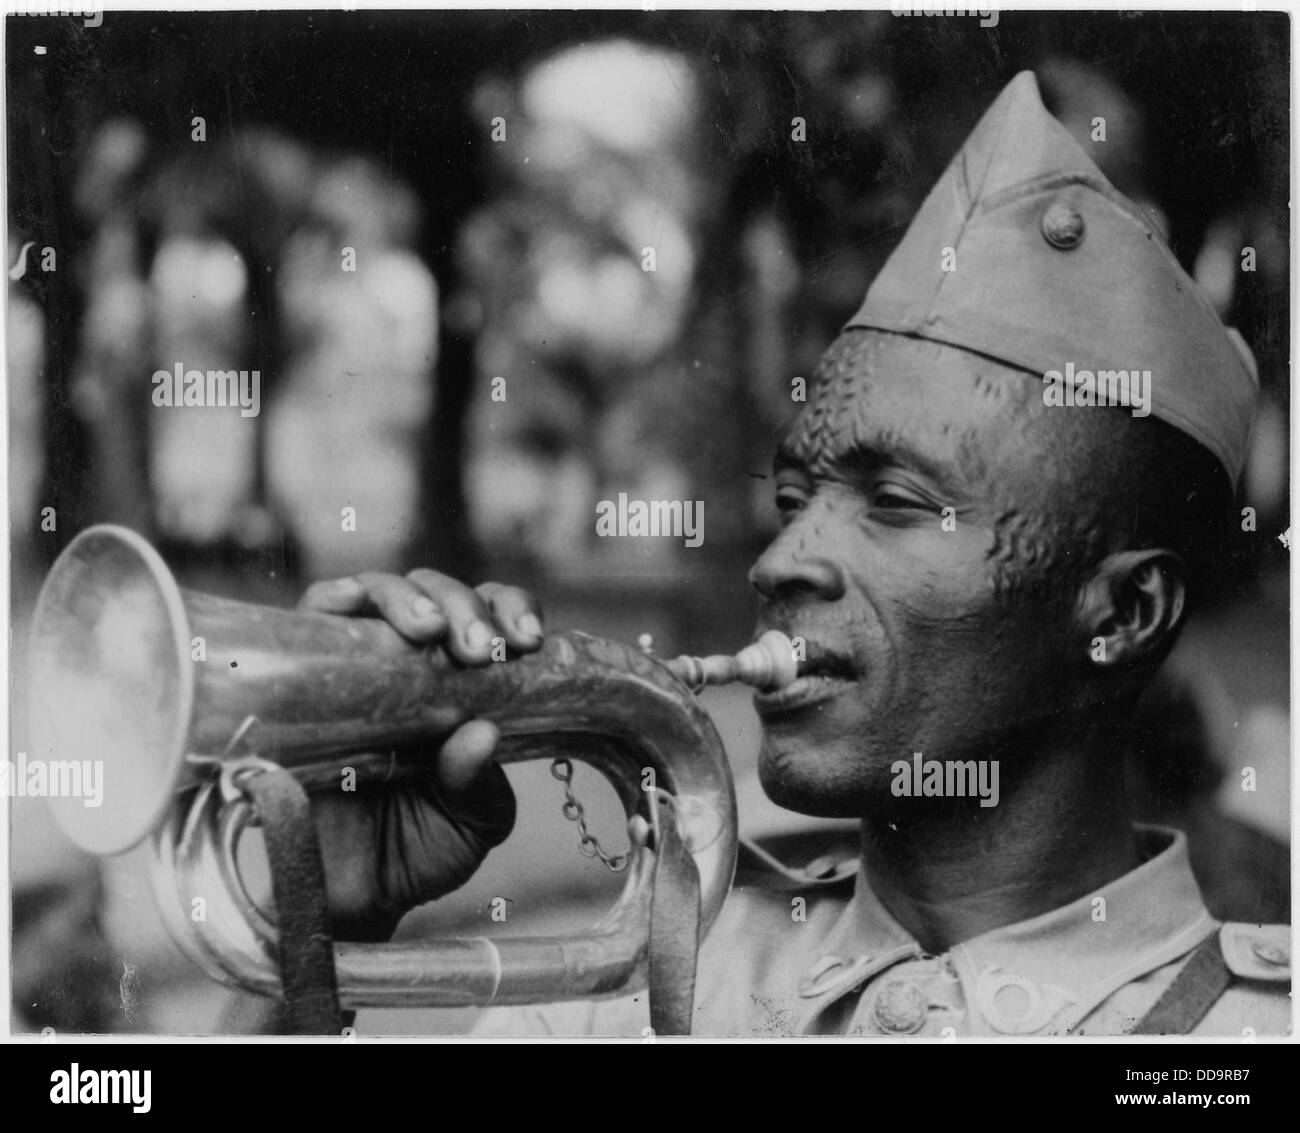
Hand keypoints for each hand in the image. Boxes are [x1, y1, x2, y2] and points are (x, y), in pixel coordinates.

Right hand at [297, 569, 545, 940]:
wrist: (349, 899)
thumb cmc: (421, 850)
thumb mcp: (474, 822)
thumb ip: (480, 783)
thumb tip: (481, 734)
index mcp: (470, 686)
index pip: (496, 619)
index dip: (513, 612)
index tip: (528, 643)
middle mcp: (417, 665)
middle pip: (442, 594)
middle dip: (467, 608)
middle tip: (481, 650)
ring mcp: (362, 665)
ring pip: (383, 590)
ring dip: (411, 599)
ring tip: (431, 633)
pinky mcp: (307, 674)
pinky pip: (316, 612)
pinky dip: (339, 597)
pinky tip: (359, 607)